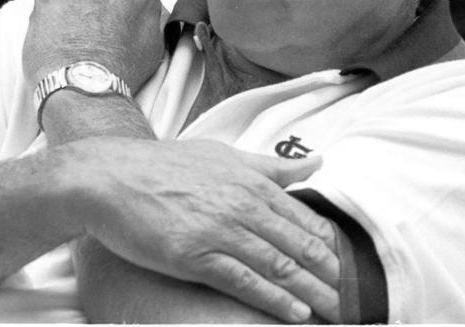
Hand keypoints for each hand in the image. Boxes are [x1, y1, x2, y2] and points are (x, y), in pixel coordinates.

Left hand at [23, 0, 164, 91]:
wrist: (87, 91)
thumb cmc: (122, 74)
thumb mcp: (154, 45)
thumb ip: (152, 17)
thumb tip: (154, 7)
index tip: (112, 5)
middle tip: (90, 23)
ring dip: (70, 0)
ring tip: (72, 32)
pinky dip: (48, 12)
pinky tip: (55, 35)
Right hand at [70, 137, 340, 322]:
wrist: (109, 177)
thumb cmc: (163, 166)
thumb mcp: (221, 154)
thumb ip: (270, 165)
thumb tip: (317, 161)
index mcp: (251, 181)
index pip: (306, 219)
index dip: (331, 248)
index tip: (349, 270)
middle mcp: (242, 205)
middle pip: (300, 246)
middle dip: (331, 277)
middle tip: (355, 301)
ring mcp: (219, 230)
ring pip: (280, 267)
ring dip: (313, 294)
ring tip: (336, 313)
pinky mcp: (195, 255)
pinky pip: (244, 282)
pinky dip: (274, 300)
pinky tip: (295, 315)